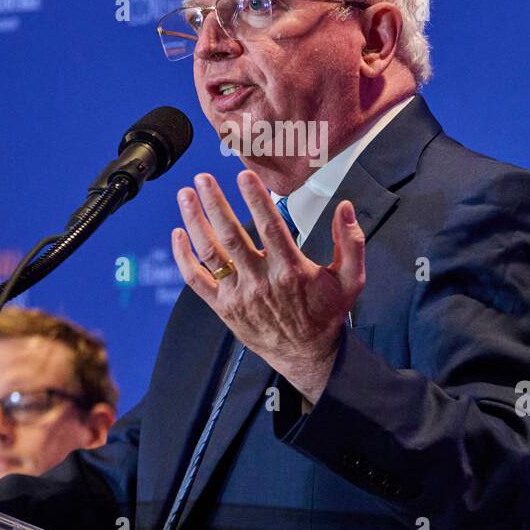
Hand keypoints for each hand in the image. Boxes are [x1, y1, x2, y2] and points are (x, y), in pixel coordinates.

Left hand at [171, 169, 365, 403]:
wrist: (305, 354)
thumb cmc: (325, 314)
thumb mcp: (350, 279)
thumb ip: (351, 242)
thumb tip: (346, 208)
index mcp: (291, 271)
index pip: (270, 228)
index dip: (256, 200)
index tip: (244, 176)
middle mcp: (261, 282)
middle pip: (232, 236)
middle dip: (215, 203)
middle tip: (203, 178)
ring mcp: (238, 295)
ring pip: (210, 254)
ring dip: (195, 221)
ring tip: (186, 195)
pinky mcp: (223, 307)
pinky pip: (197, 280)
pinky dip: (183, 257)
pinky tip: (178, 233)